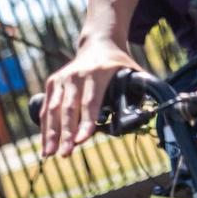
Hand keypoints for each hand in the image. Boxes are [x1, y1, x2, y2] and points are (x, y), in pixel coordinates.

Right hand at [38, 36, 144, 158]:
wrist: (98, 43)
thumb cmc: (118, 64)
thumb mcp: (132, 71)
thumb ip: (140, 90)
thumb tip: (151, 115)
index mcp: (98, 72)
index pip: (91, 101)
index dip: (86, 122)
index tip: (82, 141)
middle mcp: (77, 74)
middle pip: (69, 107)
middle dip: (67, 133)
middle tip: (66, 154)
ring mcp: (63, 77)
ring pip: (54, 108)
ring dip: (52, 133)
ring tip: (50, 154)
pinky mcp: (53, 81)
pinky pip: (47, 107)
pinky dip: (45, 126)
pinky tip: (46, 145)